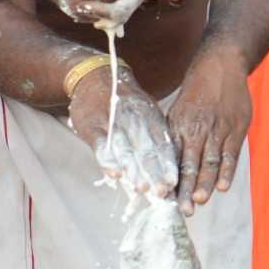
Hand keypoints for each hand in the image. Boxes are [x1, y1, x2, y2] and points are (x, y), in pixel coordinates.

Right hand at [70, 62, 178, 196]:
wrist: (95, 75)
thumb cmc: (123, 102)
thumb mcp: (144, 112)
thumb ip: (153, 138)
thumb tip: (165, 170)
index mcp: (151, 118)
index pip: (163, 144)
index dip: (168, 164)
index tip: (174, 183)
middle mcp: (135, 121)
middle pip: (146, 151)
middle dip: (154, 173)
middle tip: (162, 192)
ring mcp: (113, 123)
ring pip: (126, 149)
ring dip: (134, 169)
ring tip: (141, 187)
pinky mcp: (93, 127)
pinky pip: (102, 145)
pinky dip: (108, 159)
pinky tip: (115, 174)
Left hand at [165, 47, 252, 212]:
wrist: (221, 65)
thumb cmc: (197, 92)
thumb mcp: (178, 110)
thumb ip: (175, 136)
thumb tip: (164, 164)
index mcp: (180, 126)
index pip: (174, 159)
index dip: (172, 180)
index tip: (166, 200)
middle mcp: (198, 129)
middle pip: (191, 163)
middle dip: (187, 188)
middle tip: (184, 210)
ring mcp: (219, 129)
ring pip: (211, 161)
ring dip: (206, 183)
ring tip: (200, 201)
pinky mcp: (236, 128)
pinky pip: (231, 154)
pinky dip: (227, 171)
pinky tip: (223, 186)